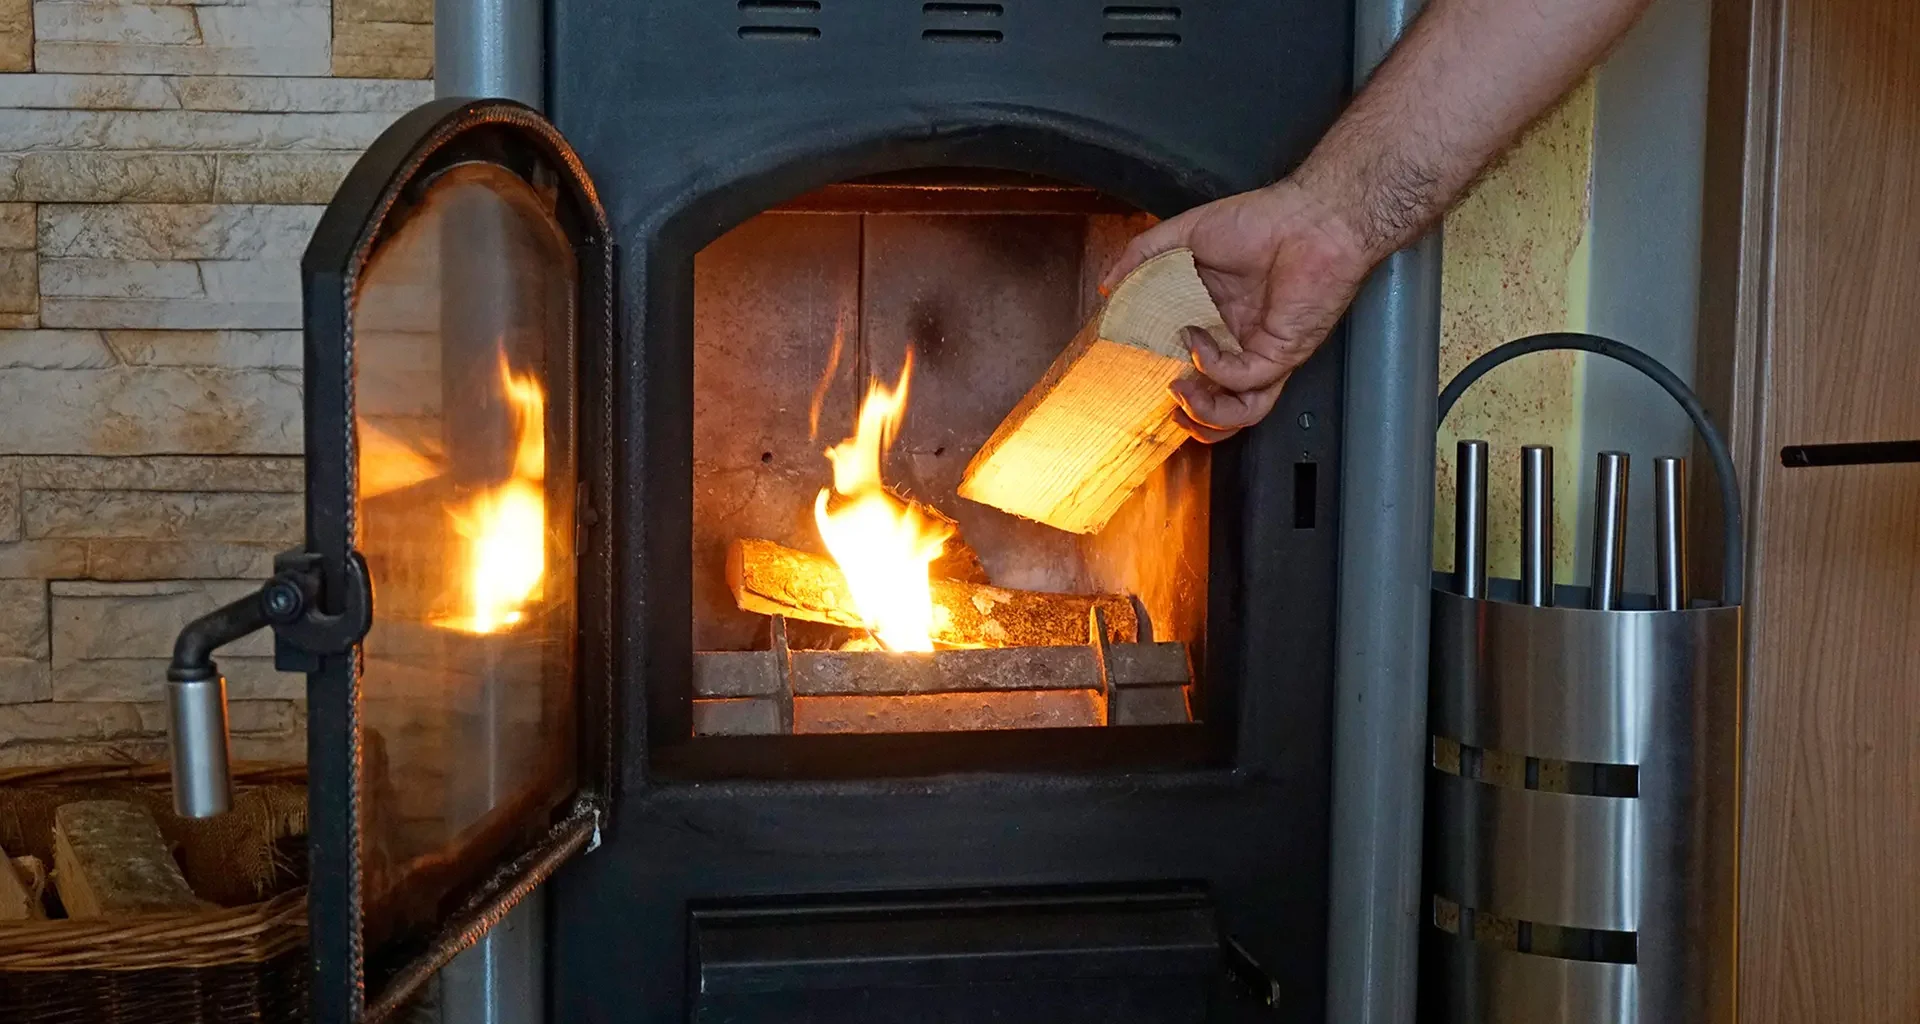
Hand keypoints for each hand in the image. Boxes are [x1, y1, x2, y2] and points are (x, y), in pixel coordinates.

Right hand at [1100, 178, 1374, 441]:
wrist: (1310, 217)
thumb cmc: (1261, 221)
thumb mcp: (1183, 235)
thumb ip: (1141, 257)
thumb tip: (1109, 285)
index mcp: (1215, 322)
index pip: (1188, 369)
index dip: (1163, 380)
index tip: (1136, 376)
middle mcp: (1238, 344)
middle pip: (1214, 402)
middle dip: (1187, 416)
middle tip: (1162, 402)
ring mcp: (1260, 352)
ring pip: (1239, 412)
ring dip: (1206, 415)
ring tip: (1179, 393)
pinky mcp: (1281, 353)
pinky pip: (1248, 383)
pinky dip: (1217, 373)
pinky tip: (1199, 347)